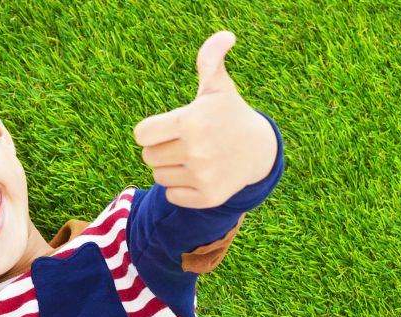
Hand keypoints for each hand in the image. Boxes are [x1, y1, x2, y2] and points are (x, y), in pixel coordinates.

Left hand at [133, 31, 277, 208]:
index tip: (170, 127)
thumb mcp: (217, 87)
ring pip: (158, 176)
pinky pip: (172, 196)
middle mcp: (196, 150)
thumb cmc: (228, 115)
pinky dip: (181, 189)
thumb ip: (210, 60)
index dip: (152, 131)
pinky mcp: (208, 197)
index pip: (141, 134)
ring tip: (194, 158)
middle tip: (185, 143)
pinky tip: (200, 175)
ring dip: (170, 168)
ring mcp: (203, 175)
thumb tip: (224, 36)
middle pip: (148, 156)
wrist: (259, 151)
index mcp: (191, 121)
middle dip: (161, 149)